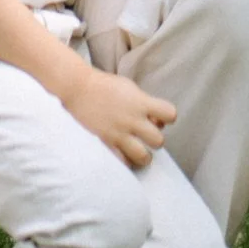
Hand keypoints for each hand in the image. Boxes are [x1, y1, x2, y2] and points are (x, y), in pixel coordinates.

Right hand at [60, 59, 177, 170]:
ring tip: (138, 152)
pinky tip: (123, 154)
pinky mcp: (106, 143)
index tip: (161, 118)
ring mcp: (119, 134)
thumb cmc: (104, 86)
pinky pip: (123, 162)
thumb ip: (145, 103)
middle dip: (155, 140)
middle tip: (146, 137)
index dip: (168, 117)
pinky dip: (126, 161)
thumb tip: (158, 121)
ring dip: (144, 156)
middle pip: (158, 141)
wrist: (77, 88)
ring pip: (144, 157)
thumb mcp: (130, 88)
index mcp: (141, 103)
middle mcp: (133, 120)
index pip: (170, 114)